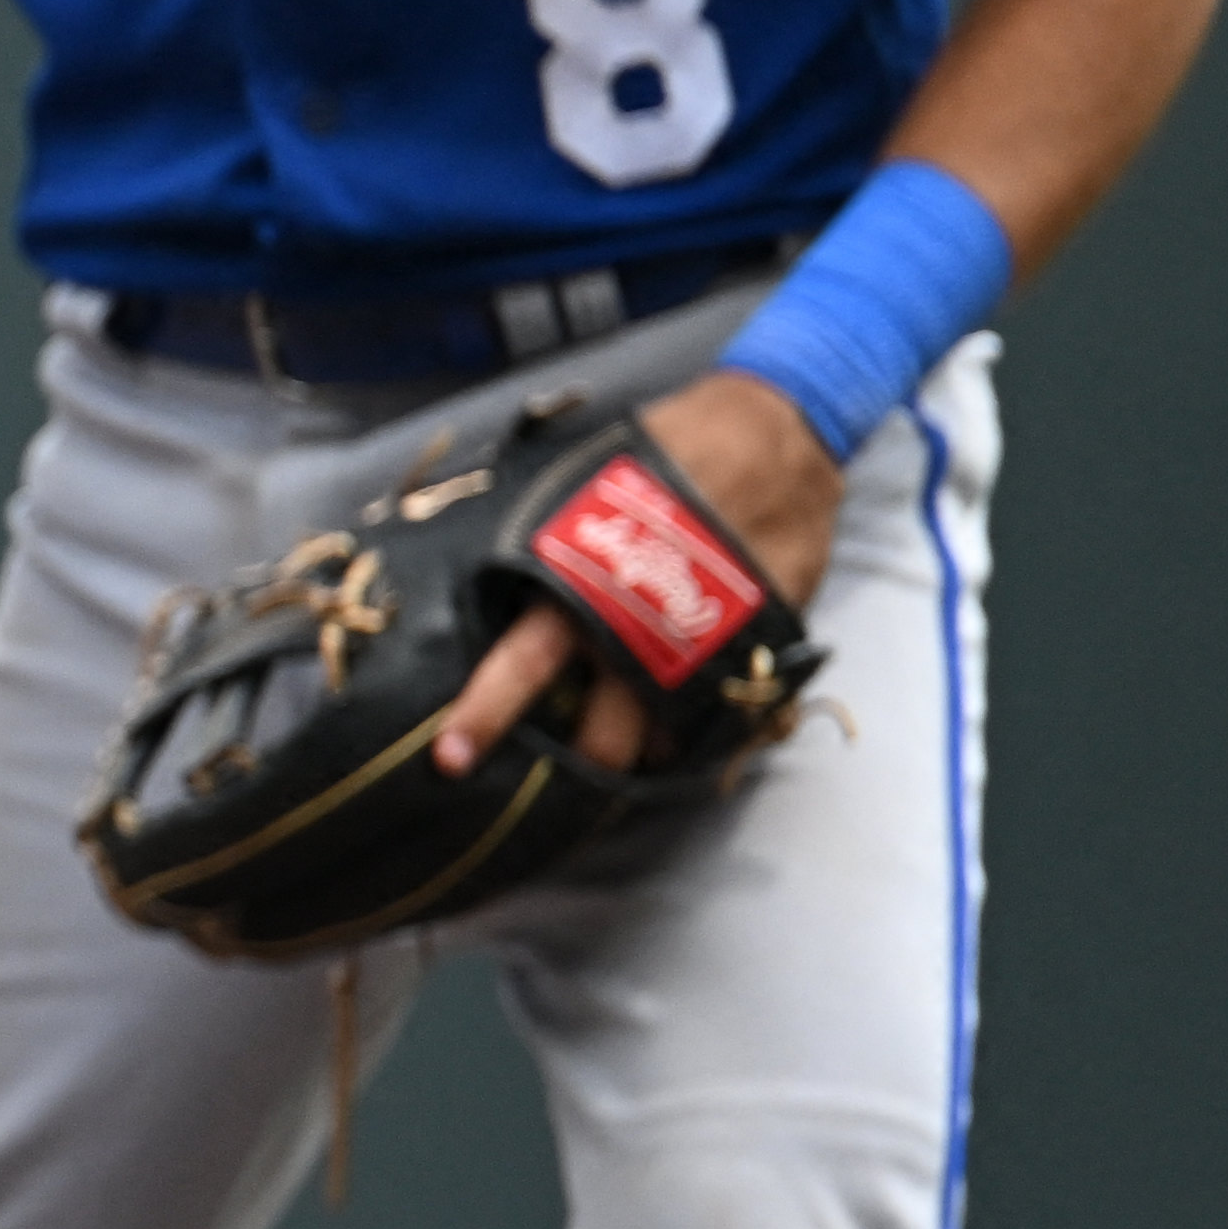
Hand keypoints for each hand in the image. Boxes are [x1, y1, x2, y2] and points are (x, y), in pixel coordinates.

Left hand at [423, 366, 839, 776]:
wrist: (776, 429)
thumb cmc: (667, 449)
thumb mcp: (588, 485)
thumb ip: (551, 542)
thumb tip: (494, 582)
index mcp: (585, 580)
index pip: (523, 659)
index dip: (485, 711)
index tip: (451, 756)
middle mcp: (642, 621)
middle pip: (600, 720)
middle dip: (576, 765)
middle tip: (548, 799)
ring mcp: (706, 639)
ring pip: (664, 728)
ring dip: (641, 753)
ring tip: (624, 764)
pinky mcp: (760, 640)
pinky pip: (725, 708)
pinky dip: (702, 725)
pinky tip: (683, 726)